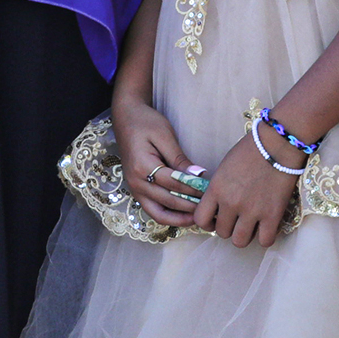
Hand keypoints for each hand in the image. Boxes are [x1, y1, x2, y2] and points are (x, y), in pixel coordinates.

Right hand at [112, 95, 203, 226]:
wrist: (125, 118)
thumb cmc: (145, 122)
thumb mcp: (164, 135)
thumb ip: (179, 158)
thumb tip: (198, 175)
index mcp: (142, 166)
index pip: (175, 184)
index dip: (195, 189)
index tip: (212, 191)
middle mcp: (136, 182)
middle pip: (168, 202)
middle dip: (191, 207)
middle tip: (211, 207)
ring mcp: (134, 189)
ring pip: (159, 214)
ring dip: (180, 219)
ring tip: (199, 217)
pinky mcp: (137, 190)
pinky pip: (153, 210)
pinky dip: (169, 216)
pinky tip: (185, 215)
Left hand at [194, 130, 299, 247]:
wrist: (277, 144)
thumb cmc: (249, 151)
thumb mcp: (224, 168)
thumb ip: (218, 189)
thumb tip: (217, 208)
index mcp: (216, 189)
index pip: (200, 219)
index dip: (207, 223)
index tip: (215, 220)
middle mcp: (231, 203)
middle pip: (222, 233)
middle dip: (228, 227)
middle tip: (237, 219)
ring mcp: (252, 211)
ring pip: (240, 241)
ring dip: (244, 235)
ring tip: (250, 225)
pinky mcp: (273, 215)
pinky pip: (265, 241)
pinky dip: (265, 237)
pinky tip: (266, 227)